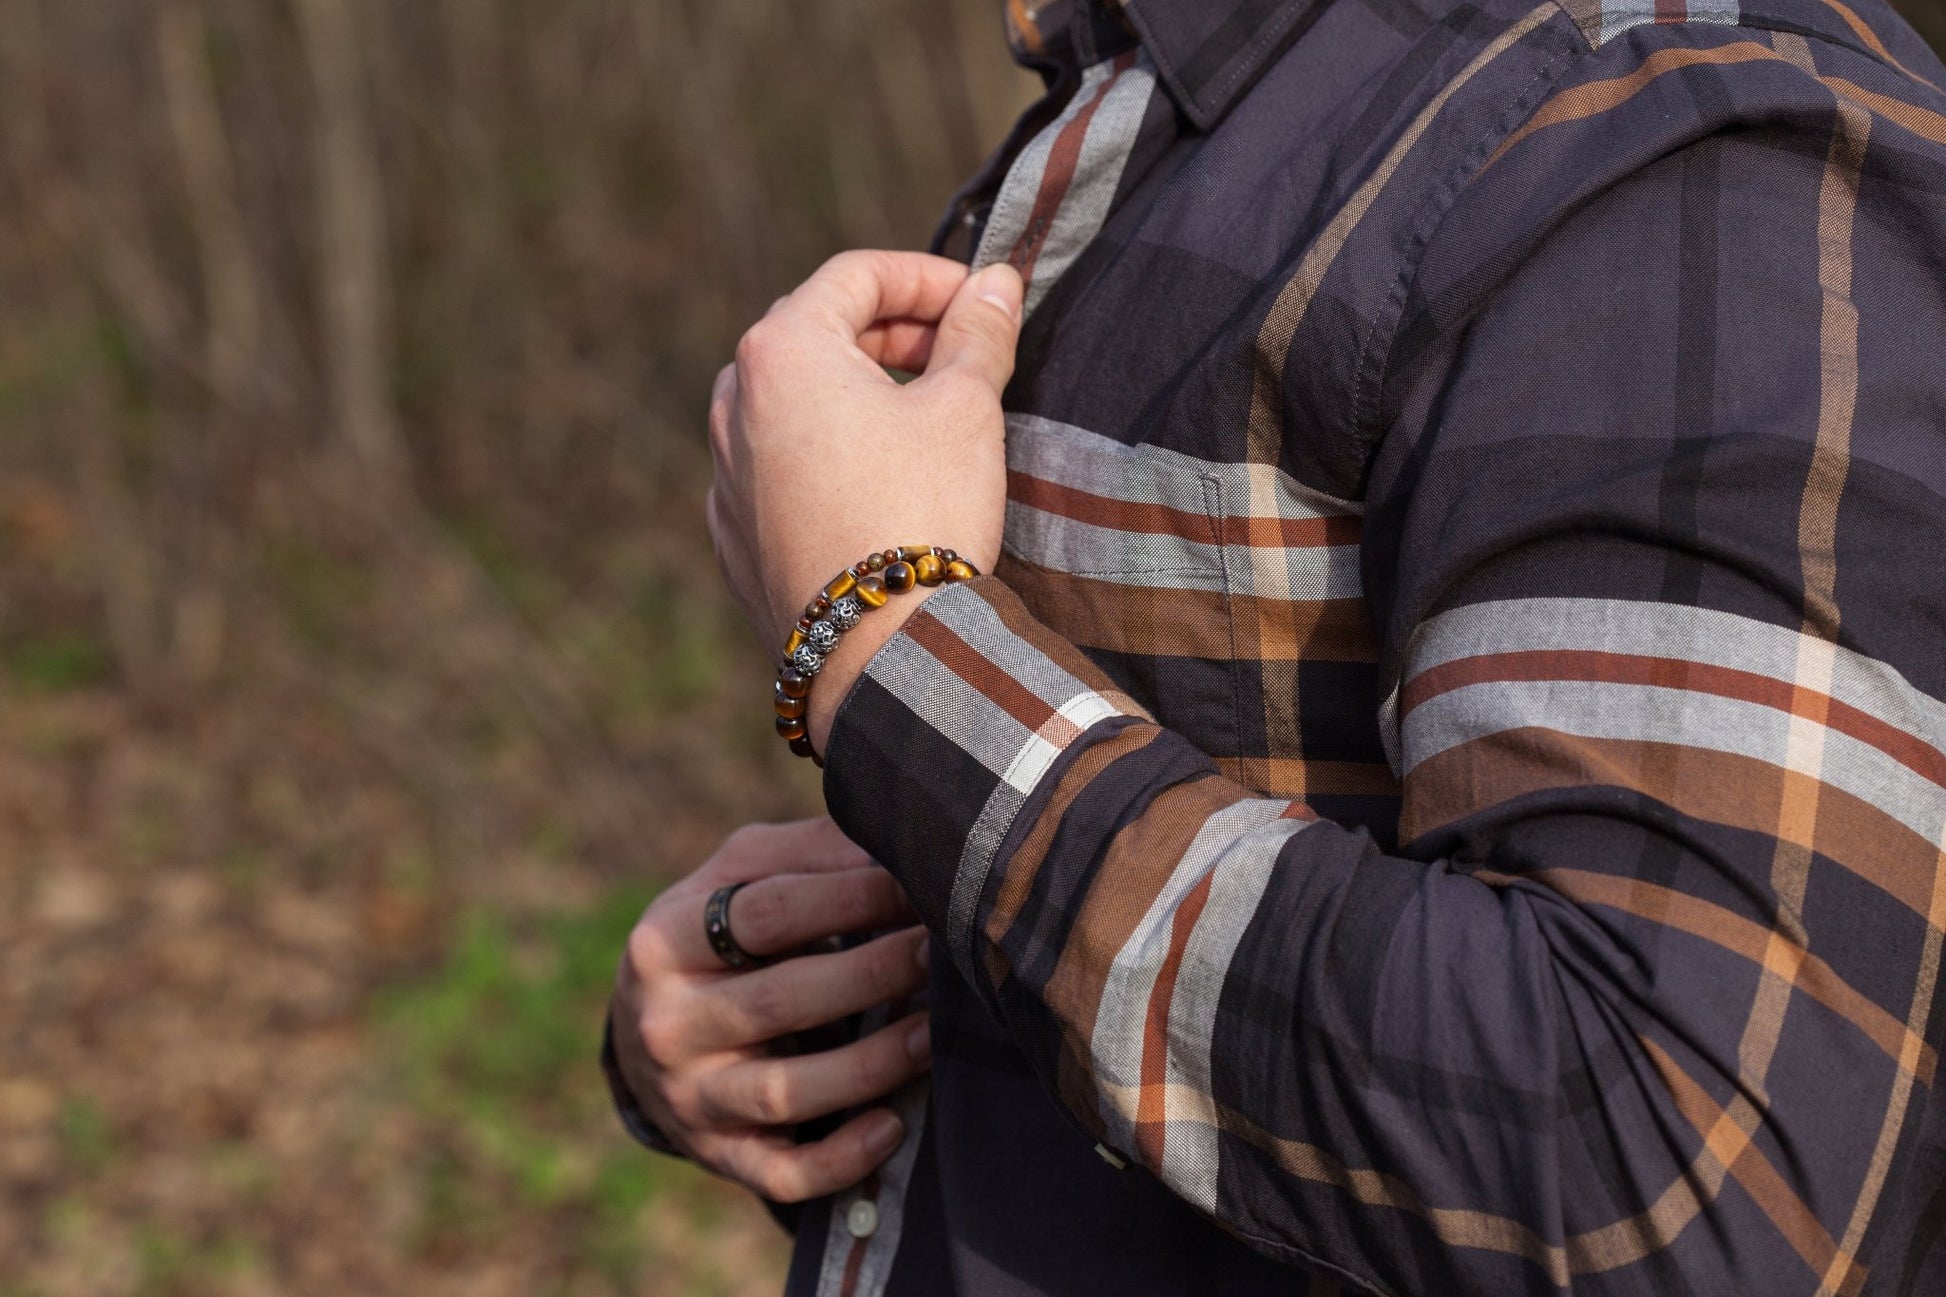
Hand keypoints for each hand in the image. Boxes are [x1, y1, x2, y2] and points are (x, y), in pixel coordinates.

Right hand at [609, 817, 931, 1201]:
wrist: (648, 1033)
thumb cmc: (719, 935)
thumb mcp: (737, 878)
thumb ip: (808, 852)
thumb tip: (890, 832)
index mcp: (664, 940)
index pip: (766, 914)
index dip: (850, 898)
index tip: (914, 884)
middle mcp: (666, 1024)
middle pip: (783, 1000)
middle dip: (874, 972)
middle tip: (940, 948)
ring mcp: (691, 1098)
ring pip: (788, 1091)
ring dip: (872, 1062)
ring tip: (933, 1029)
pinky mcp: (720, 1155)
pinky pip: (783, 1173)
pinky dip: (842, 1158)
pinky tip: (894, 1124)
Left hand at [707, 251, 1023, 748]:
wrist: (879, 648)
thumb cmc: (922, 511)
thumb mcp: (964, 408)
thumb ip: (977, 333)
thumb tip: (997, 283)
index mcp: (782, 351)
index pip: (856, 276)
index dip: (927, 277)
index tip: (979, 299)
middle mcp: (734, 403)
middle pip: (817, 333)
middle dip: (892, 333)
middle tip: (957, 354)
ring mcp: (725, 474)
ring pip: (792, 404)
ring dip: (855, 393)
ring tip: (920, 418)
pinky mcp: (733, 535)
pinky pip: (779, 470)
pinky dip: (826, 456)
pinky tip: (877, 483)